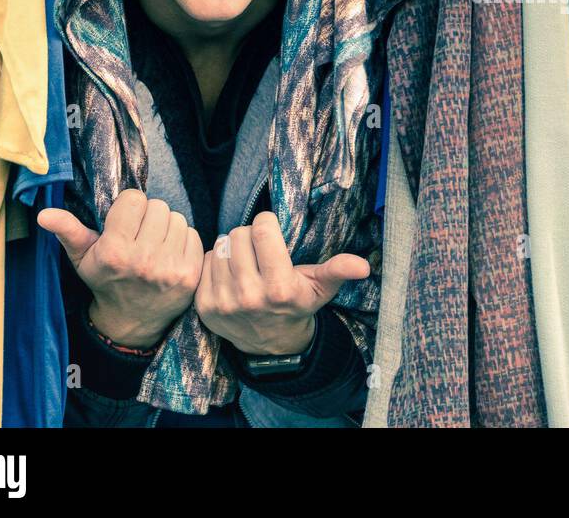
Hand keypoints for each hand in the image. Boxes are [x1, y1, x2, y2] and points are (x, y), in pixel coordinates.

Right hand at [38, 189, 203, 347]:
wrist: (131, 321)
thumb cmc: (105, 281)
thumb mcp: (82, 258)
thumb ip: (68, 231)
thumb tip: (44, 214)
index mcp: (115, 252)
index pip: (134, 199)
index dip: (128, 207)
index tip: (124, 223)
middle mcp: (144, 259)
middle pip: (158, 206)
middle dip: (149, 217)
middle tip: (140, 235)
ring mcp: (170, 268)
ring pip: (177, 218)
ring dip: (167, 228)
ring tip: (154, 245)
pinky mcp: (190, 274)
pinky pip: (193, 235)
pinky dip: (182, 241)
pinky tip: (169, 255)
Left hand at [195, 211, 370, 355]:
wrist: (271, 346)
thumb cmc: (298, 305)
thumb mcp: (321, 288)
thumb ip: (339, 271)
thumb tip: (364, 266)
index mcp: (279, 288)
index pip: (262, 231)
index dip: (268, 223)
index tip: (272, 230)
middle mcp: (249, 296)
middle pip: (239, 235)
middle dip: (250, 235)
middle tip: (259, 248)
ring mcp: (224, 303)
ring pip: (221, 247)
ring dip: (232, 247)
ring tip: (246, 260)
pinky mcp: (205, 306)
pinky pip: (204, 263)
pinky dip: (216, 262)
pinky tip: (231, 273)